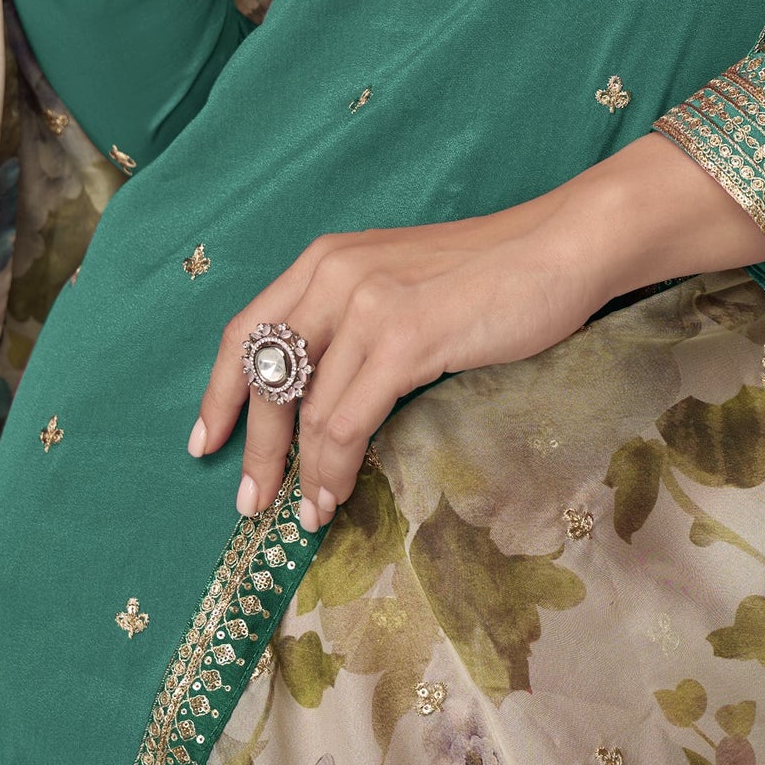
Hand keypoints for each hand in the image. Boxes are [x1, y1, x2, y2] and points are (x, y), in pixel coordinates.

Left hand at [189, 135, 764, 528]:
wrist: (557, 248)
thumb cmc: (489, 274)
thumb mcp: (400, 288)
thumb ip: (354, 330)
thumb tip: (319, 406)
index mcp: (327, 259)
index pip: (247, 329)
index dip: (221, 392)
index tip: (206, 441)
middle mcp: (334, 273)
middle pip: (263, 372)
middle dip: (252, 446)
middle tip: (249, 502)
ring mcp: (366, 302)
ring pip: (305, 407)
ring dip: (298, 472)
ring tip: (304, 515)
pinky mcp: (403, 334)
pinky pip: (345, 420)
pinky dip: (334, 467)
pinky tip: (336, 496)